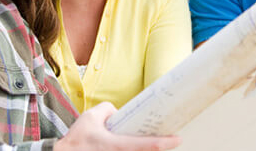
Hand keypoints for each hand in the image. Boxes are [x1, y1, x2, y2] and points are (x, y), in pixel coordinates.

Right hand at [55, 102, 180, 150]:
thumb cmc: (77, 140)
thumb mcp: (91, 116)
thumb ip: (109, 109)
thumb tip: (118, 113)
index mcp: (118, 146)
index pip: (148, 145)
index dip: (166, 142)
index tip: (178, 138)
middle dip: (161, 147)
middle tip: (171, 138)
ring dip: (148, 149)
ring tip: (158, 142)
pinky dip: (138, 150)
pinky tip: (141, 145)